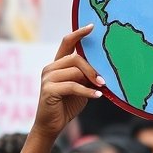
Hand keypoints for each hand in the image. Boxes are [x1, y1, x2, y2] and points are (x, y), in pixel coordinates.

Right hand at [33, 25, 103, 139]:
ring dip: (91, 79)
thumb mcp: (80, 87)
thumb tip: (104, 68)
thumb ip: (86, 76)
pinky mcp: (48, 90)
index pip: (66, 43)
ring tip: (102, 87)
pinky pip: (72, 86)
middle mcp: (50, 68)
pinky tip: (97, 96)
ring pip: (74, 71)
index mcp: (57, 64)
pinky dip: (87, 91)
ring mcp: (47, 78)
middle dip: (92, 68)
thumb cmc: (67, 105)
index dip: (78, 34)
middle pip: (75, 58)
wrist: (52, 125)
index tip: (92, 27)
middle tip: (104, 80)